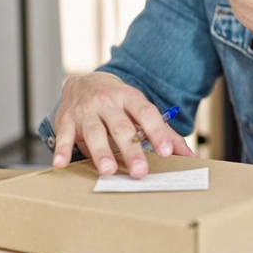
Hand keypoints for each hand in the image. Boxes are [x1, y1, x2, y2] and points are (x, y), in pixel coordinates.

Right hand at [51, 72, 194, 177]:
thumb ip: (165, 133)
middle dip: (130, 149)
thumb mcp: (140, 109)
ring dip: (101, 152)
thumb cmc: (118, 102)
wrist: (82, 82)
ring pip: (94, 132)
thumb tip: (190, 156)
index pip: (146, 113)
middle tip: (139, 171)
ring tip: (108, 170)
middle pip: (121, 127)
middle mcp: (107, 102)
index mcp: (130, 97)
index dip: (157, 132)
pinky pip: (65, 136)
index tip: (166, 151)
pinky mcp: (66, 120)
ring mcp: (86, 111)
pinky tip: (61, 164)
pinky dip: (62, 150)